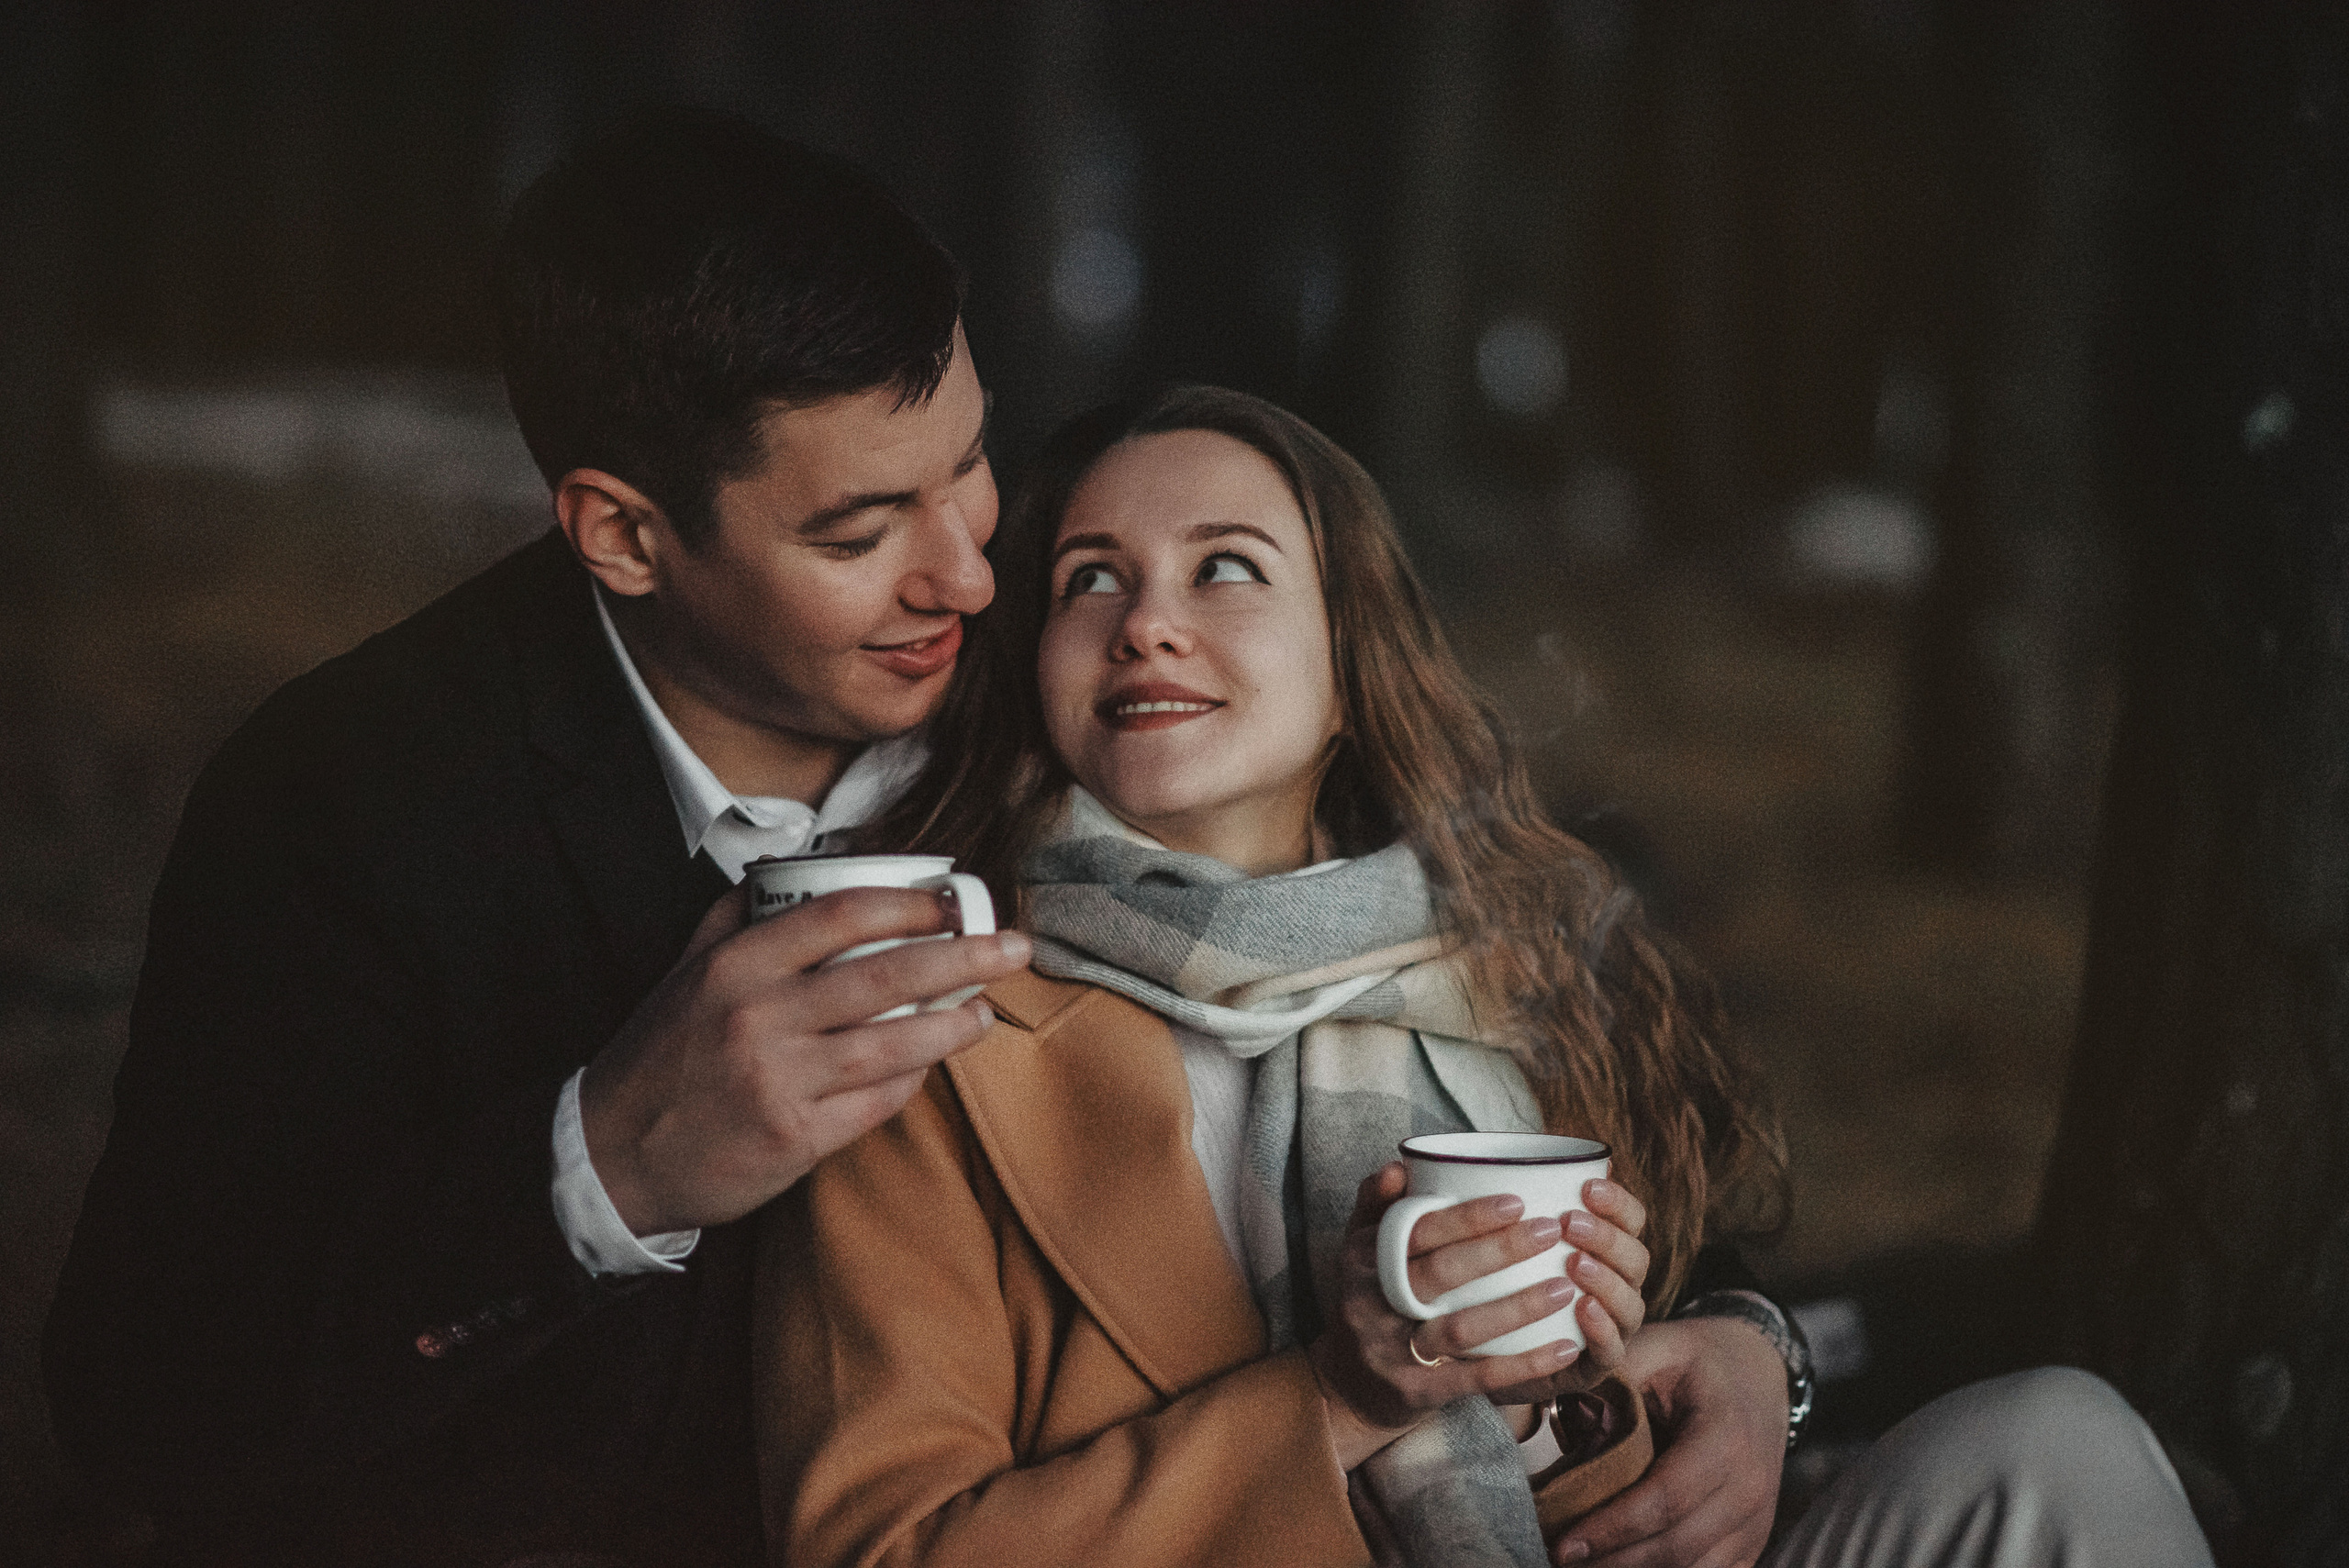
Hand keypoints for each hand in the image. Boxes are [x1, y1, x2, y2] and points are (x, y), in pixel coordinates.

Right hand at [580, 882, 1031, 1234]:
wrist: (610, 1156)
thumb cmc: (660, 1057)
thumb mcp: (685, 972)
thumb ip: (737, 918)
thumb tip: (798, 867)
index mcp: (735, 966)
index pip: (839, 914)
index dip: (909, 903)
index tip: (952, 898)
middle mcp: (758, 1018)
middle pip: (884, 977)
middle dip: (963, 956)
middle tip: (1013, 945)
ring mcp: (778, 1081)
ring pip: (892, 1045)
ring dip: (953, 1024)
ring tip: (986, 1008)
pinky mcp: (794, 1138)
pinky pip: (876, 1103)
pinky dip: (912, 1080)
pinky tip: (934, 1062)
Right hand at [1307, 1162, 1592, 1469]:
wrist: (1347, 1386)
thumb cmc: (1370, 1299)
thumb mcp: (1360, 1250)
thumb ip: (1377, 1204)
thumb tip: (1400, 1165)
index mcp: (1361, 1259)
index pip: (1414, 1230)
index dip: (1466, 1217)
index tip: (1518, 1201)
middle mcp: (1370, 1303)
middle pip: (1439, 1273)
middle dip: (1500, 1250)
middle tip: (1552, 1231)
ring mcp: (1391, 1352)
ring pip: (1459, 1327)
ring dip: (1517, 1307)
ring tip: (1565, 1287)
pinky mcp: (1415, 1392)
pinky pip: (1475, 1378)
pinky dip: (1523, 1364)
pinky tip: (1565, 1348)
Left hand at [1484, 1179, 1649, 1408]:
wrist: (1487, 1357)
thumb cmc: (1504, 1286)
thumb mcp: (1509, 1242)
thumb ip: (1526, 1205)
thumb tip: (1529, 1155)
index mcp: (1607, 1252)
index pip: (1631, 1220)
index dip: (1617, 1202)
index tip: (1587, 1185)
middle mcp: (1618, 1287)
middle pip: (1636, 1258)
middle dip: (1608, 1237)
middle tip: (1571, 1222)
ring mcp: (1611, 1328)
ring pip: (1631, 1303)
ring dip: (1607, 1280)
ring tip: (1575, 1262)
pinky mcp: (1594, 1366)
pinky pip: (1612, 1350)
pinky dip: (1602, 1329)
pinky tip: (1582, 1308)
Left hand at [1550, 1316, 1788, 1565]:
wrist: (1759, 1374)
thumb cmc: (1695, 1362)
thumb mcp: (1656, 1349)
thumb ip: (1610, 1377)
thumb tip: (1556, 1406)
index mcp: (1725, 1438)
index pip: (1666, 1498)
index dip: (1613, 1527)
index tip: (1564, 1545)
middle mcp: (1750, 1488)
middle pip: (1678, 1547)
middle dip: (1615, 1562)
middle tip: (1560, 1561)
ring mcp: (1757, 1521)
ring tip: (1585, 1566)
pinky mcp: (1752, 1541)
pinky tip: (1625, 1567)